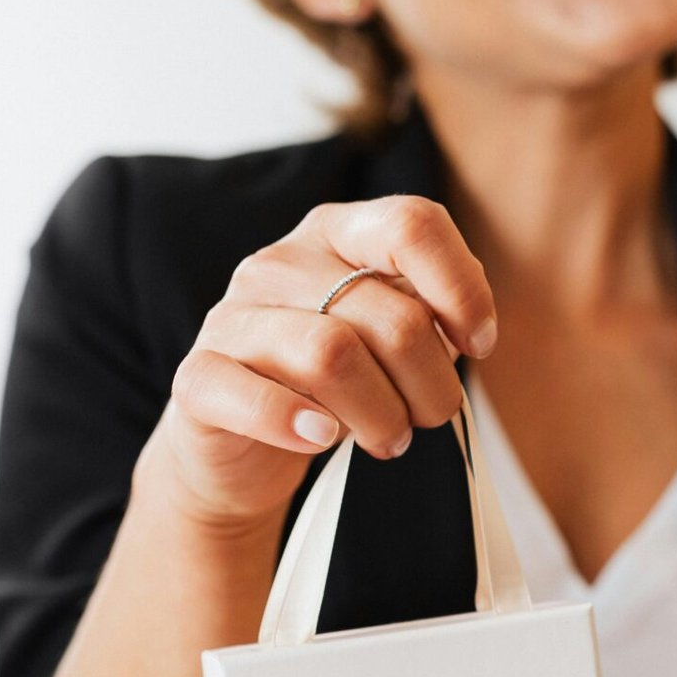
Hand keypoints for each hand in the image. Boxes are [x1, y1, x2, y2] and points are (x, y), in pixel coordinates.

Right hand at [150, 196, 497, 526]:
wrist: (240, 451)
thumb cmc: (332, 386)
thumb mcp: (389, 337)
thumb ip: (430, 313)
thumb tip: (467, 327)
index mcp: (335, 234)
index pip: (412, 225)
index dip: (462, 289)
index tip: (478, 343)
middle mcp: (279, 264)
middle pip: (388, 313)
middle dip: (431, 382)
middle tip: (429, 417)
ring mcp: (231, 318)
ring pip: (332, 354)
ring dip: (382, 413)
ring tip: (389, 438)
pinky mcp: (198, 378)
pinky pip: (256, 398)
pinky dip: (299, 424)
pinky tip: (321, 438)